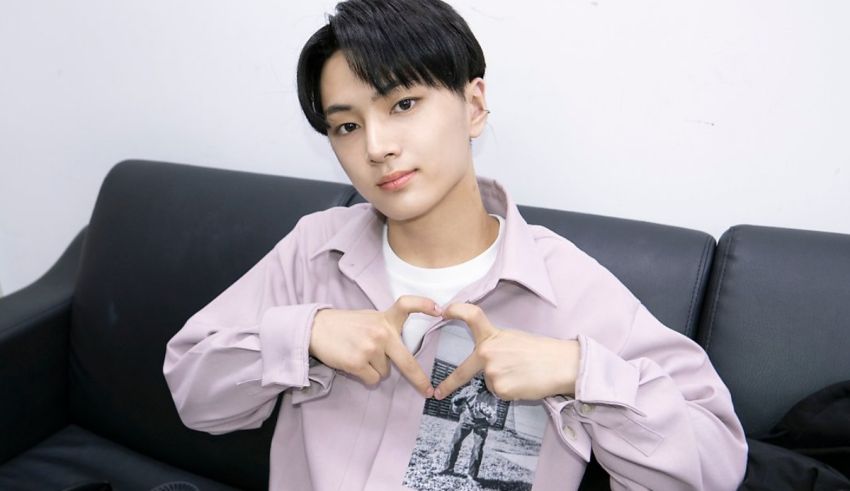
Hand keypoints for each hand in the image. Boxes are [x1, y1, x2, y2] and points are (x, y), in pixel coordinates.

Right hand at [309, 295, 440, 396]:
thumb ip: (385, 328)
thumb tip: (399, 351)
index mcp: (384, 318)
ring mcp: (370, 348)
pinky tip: (353, 363)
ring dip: (375, 369)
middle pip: (407, 361)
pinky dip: (365, 376)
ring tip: (359, 354)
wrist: (316, 329)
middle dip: (419, 379)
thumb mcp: (368, 318)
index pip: (407, 305)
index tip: (439, 309)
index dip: (424, 305)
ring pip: (385, 373)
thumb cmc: (344, 325)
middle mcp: (381, 332)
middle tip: (428, 390)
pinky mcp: (357, 362)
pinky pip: (372, 379)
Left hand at [433, 303, 579, 401]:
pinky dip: (509, 391)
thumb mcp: (512, 339)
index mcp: (492, 336)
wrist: (561, 364)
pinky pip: (499, 393)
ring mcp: (492, 372)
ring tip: (521, 374)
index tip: (443, 310)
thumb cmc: (540, 351)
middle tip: (439, 392)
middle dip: (449, 384)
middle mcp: (487, 352)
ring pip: (489, 384)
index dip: (456, 310)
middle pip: (464, 371)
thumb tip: (484, 363)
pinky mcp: (501, 389)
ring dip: (501, 383)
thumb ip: (494, 347)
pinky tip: (523, 383)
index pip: (471, 316)